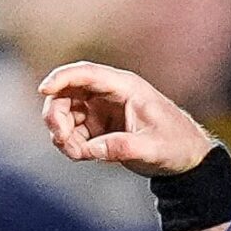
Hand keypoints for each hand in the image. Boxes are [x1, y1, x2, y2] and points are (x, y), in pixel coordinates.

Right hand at [38, 61, 214, 176]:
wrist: (186, 157)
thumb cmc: (176, 145)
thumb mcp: (153, 149)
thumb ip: (123, 147)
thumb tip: (91, 149)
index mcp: (126, 87)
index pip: (88, 73)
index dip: (62, 77)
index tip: (44, 89)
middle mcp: (110, 93)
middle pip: (67, 91)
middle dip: (56, 113)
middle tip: (61, 139)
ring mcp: (102, 108)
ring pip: (65, 110)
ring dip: (62, 131)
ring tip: (78, 153)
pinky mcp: (98, 125)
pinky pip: (72, 128)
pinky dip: (69, 141)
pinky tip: (82, 154)